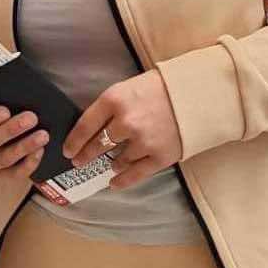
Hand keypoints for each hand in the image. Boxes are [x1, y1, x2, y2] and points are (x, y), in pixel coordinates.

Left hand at [63, 70, 182, 191]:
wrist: (200, 93)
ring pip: (117, 160)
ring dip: (111, 163)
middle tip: (79, 161)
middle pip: (97, 145)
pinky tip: (114, 182)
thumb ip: (112, 105)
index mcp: (115, 99)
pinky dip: (122, 180)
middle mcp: (125, 121)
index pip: (85, 125)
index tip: (68, 150)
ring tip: (110, 164)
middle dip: (85, 156)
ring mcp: (143, 141)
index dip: (74, 141)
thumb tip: (93, 127)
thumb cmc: (163, 86)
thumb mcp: (130, 86)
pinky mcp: (160, 156)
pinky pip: (135, 174)